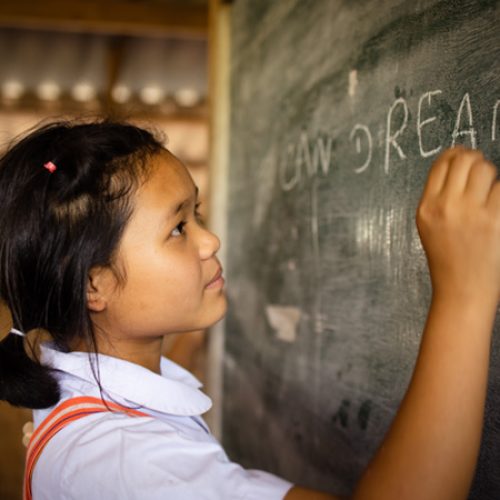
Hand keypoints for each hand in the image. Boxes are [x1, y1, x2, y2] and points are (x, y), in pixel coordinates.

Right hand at [417, 147, 499, 302]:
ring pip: (486, 169)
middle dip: (475, 161)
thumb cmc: (447, 260)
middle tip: (480, 171)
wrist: (461, 290)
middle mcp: (446, 206)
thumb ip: (438, 198)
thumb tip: (458, 165)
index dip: (456, 155)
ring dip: (491, 176)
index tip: (464, 157)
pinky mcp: (495, 219)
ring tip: (489, 192)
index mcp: (426, 207)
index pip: (442, 163)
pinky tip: (496, 207)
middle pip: (465, 159)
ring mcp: (471, 212)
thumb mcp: (428, 226)